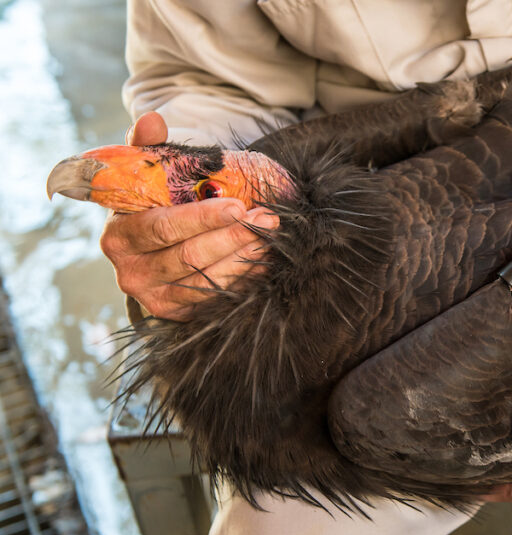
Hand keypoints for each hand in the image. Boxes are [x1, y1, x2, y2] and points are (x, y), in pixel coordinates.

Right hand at [99, 112, 277, 320]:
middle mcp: (131, 273)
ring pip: (207, 279)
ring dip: (244, 256)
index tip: (240, 207)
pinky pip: (215, 297)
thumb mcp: (144, 173)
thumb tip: (153, 119)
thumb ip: (147, 146)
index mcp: (118, 237)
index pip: (164, 228)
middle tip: (268, 218)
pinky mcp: (176, 313)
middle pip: (191, 257)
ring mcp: (154, 298)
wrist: (148, 247)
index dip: (203, 219)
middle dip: (235, 236)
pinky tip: (263, 257)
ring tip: (269, 233)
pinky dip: (243, 277)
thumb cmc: (150, 203)